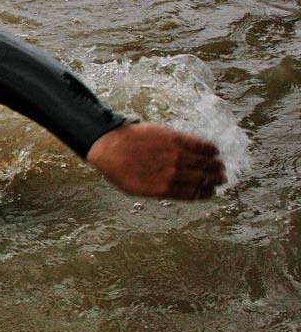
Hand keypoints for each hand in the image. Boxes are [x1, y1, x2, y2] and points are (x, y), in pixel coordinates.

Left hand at [86, 122, 226, 199]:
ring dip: (216, 165)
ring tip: (220, 166)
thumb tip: (174, 192)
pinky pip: (198, 144)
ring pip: (204, 162)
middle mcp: (173, 173)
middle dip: (215, 180)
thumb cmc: (119, 169)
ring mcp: (175, 155)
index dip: (206, 193)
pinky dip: (209, 148)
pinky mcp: (174, 138)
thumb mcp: (137, 189)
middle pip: (203, 178)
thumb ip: (158, 190)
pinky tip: (214, 150)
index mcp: (164, 189)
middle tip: (222, 178)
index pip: (194, 193)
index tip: (212, 191)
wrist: (109, 146)